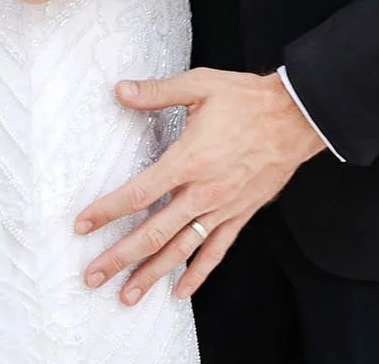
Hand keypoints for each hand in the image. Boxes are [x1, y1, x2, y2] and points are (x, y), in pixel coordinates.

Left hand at [73, 68, 323, 304]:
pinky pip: (216, 251)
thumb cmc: (247, 99)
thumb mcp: (200, 85)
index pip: (139, 193)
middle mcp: (203, 192)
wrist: (294, 117)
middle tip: (93, 275)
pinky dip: (197, 273)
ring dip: (152, 274)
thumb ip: (158, 92)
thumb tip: (121, 90)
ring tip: (127, 294)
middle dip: (120, 256)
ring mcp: (223, 208)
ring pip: (181, 249)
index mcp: (189, 160)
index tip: (83, 224)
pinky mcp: (241, 215)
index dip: (108, 210)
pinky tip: (180, 290)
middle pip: (154, 233)